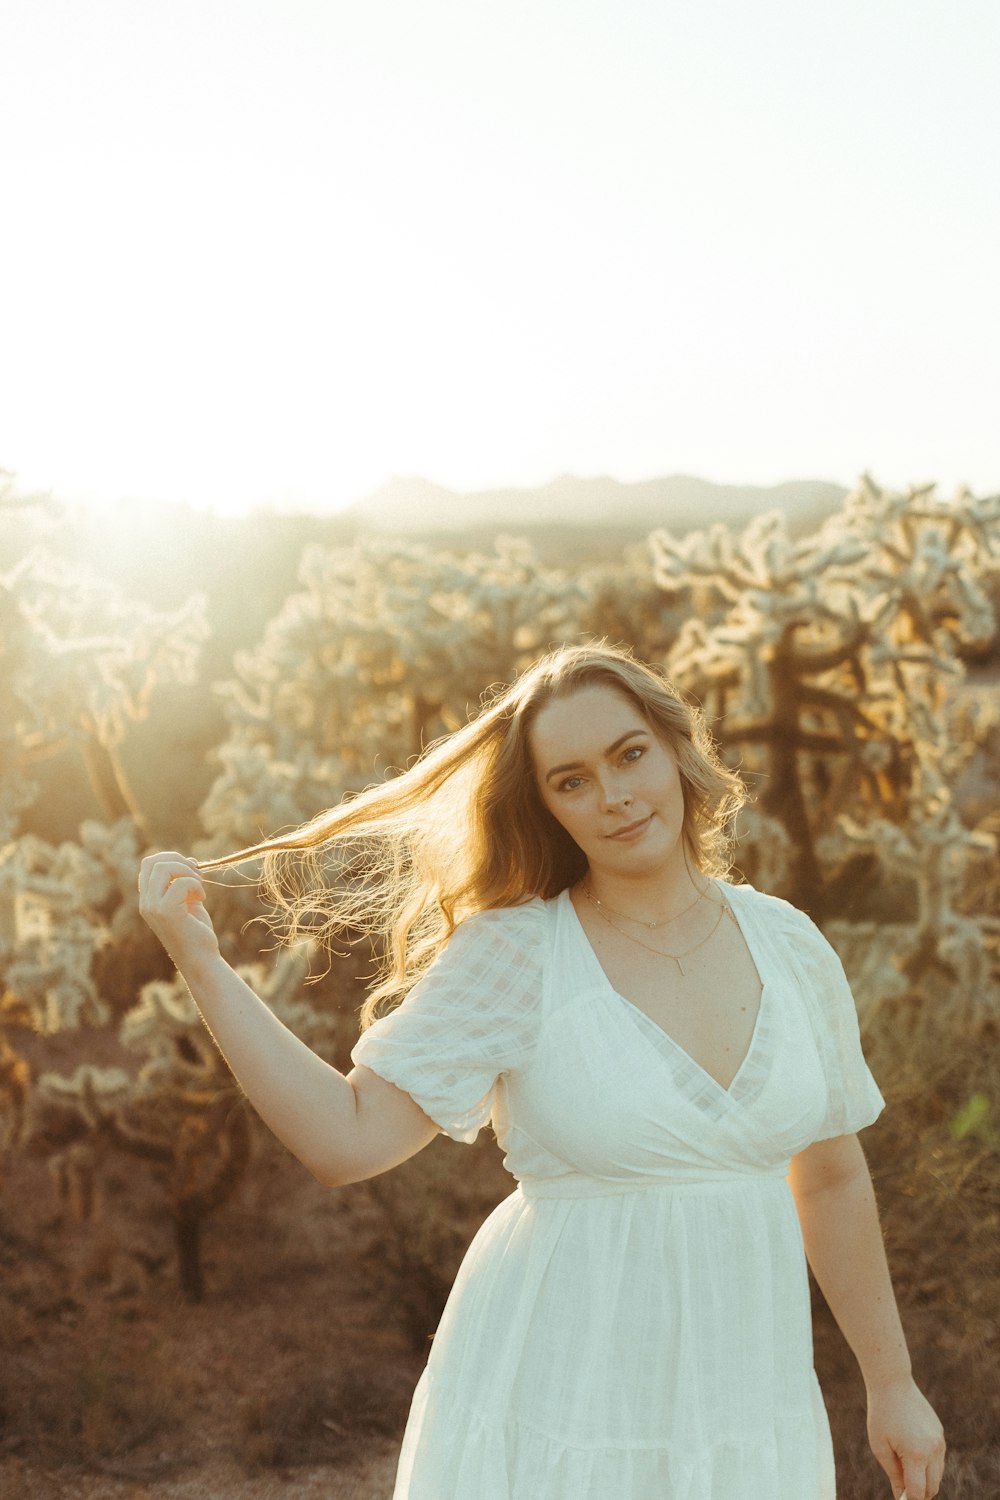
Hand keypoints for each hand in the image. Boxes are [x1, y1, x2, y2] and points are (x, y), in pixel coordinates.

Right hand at [138, 851, 220, 971]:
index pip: (148, 865)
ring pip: (163, 868)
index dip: (171, 859)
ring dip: (187, 871)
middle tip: (197, 874)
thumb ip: (183, 882)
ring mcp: (153, 908)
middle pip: (152, 862)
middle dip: (178, 860)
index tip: (191, 870)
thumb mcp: (188, 901)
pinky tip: (201, 899)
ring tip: (199, 887)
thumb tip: (188, 860)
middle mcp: (145, 903)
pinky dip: (196, 885)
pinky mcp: (166, 912)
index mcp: (147, 900)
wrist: (201, 960)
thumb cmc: (196, 932)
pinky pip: (181, 883)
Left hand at [866, 1375, 945, 1499]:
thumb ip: (894, 1475)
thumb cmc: (881, 1415)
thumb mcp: (881, 1447)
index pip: (918, 1492)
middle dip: (918, 1493)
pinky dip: (929, 1465)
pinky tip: (912, 1454)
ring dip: (925, 1479)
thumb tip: (902, 1497)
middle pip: (932, 1487)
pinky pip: (939, 1460)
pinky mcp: (940, 1434)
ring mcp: (940, 1441)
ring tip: (905, 1470)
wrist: (892, 1383)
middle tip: (902, 1489)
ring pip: (938, 1475)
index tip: (901, 1498)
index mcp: (917, 1455)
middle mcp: (934, 1450)